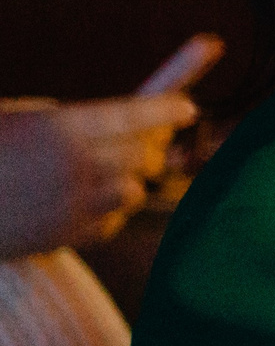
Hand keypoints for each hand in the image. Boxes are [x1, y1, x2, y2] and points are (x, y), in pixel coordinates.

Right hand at [0, 93, 197, 256]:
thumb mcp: (12, 117)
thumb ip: (63, 119)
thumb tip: (116, 125)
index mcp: (64, 126)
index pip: (141, 113)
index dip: (169, 109)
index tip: (186, 107)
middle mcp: (79, 166)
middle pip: (146, 153)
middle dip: (152, 144)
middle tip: (150, 136)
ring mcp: (76, 205)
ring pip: (134, 191)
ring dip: (128, 179)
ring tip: (106, 169)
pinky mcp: (66, 237)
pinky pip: (111, 224)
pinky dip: (108, 212)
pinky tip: (87, 201)